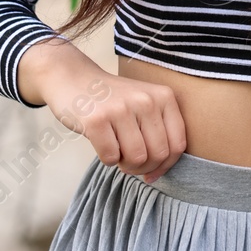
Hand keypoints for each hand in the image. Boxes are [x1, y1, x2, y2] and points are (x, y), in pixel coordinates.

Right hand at [19, 39, 187, 183]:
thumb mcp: (144, 103)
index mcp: (164, 97)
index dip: (166, 166)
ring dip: (125, 165)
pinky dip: (106, 159)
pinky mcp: (97, 119)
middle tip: (129, 162)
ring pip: (137, 158)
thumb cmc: (112, 99)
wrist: (73, 78)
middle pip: (158, 155)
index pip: (178, 144)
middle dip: (143, 168)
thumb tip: (160, 170)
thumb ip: (159, 130)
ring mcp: (121, 109)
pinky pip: (111, 157)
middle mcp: (146, 100)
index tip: (152, 172)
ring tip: (117, 151)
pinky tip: (102, 143)